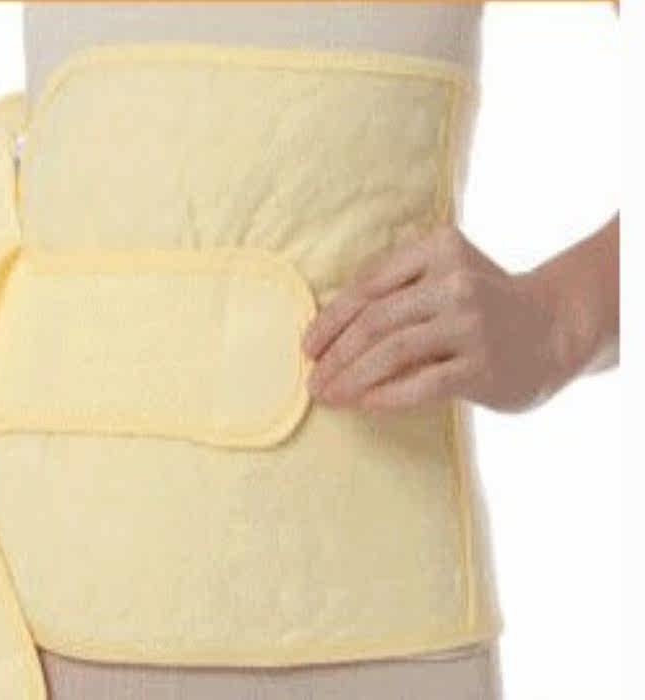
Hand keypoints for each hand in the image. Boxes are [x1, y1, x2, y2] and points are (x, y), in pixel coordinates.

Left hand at [302, 225, 572, 414]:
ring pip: (392, 352)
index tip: (308, 347)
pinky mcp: (483, 365)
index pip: (367, 286)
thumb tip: (329, 333)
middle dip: (334, 355)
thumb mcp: (443, 275)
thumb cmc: (481, 305)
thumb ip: (396, 290)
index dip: (330, 320)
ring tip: (328, 396)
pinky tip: (364, 405)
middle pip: (374, 320)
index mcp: (437, 249)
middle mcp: (455, 282)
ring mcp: (472, 324)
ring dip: (351, 378)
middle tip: (313, 381)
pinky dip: (385, 396)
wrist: (555, 328)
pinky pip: (421, 384)